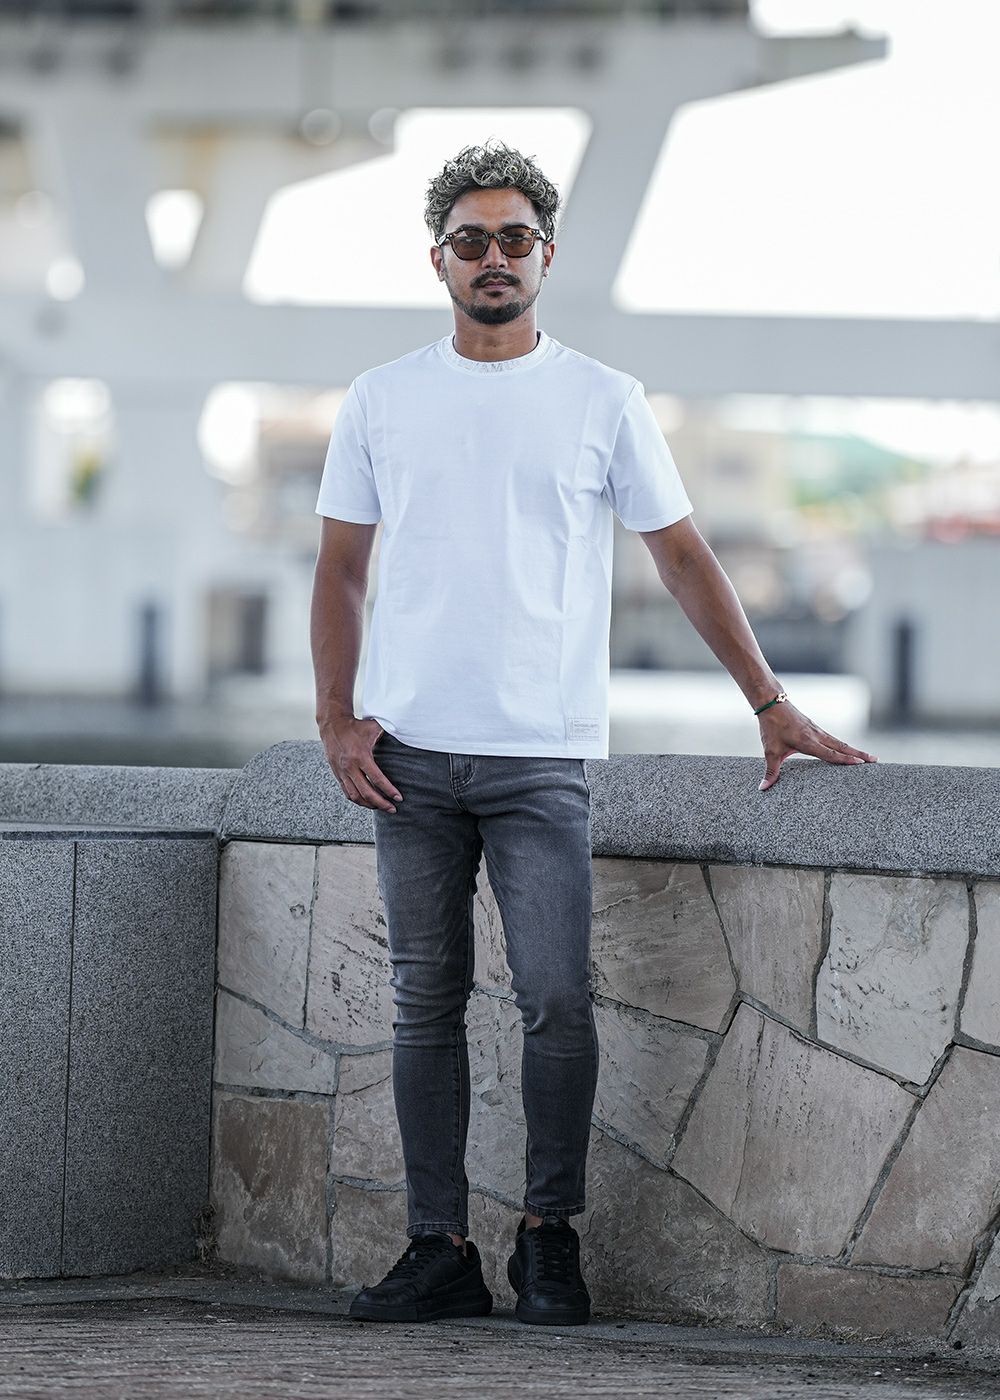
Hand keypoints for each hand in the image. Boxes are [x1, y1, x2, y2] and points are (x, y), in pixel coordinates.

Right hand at [319, 715, 402, 812]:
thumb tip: (408, 735)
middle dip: (381, 803)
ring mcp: (342, 772)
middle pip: (366, 792)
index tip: (398, 798)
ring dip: (369, 805)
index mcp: (361, 756)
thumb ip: (390, 732)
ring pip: (355, 796)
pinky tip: (367, 802)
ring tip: (381, 807)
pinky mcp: (337, 774)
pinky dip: (357, 800)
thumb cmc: (356, 726)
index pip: (377, 779)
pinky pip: (347, 792)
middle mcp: (350, 767)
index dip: (389, 791)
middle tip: (392, 809)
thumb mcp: (374, 727)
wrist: (332, 724)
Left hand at [757, 701, 877, 790]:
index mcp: (808, 742)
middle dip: (859, 754)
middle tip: (875, 761)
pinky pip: (833, 738)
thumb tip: (763, 788)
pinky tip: (848, 750)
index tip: (861, 764)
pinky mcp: (815, 728)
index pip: (830, 753)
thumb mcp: (770, 751)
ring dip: (854, 749)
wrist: (772, 704)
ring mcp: (818, 730)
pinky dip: (843, 745)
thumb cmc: (771, 728)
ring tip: (868, 757)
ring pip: (839, 742)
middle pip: (842, 746)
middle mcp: (817, 735)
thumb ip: (771, 771)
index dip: (845, 760)